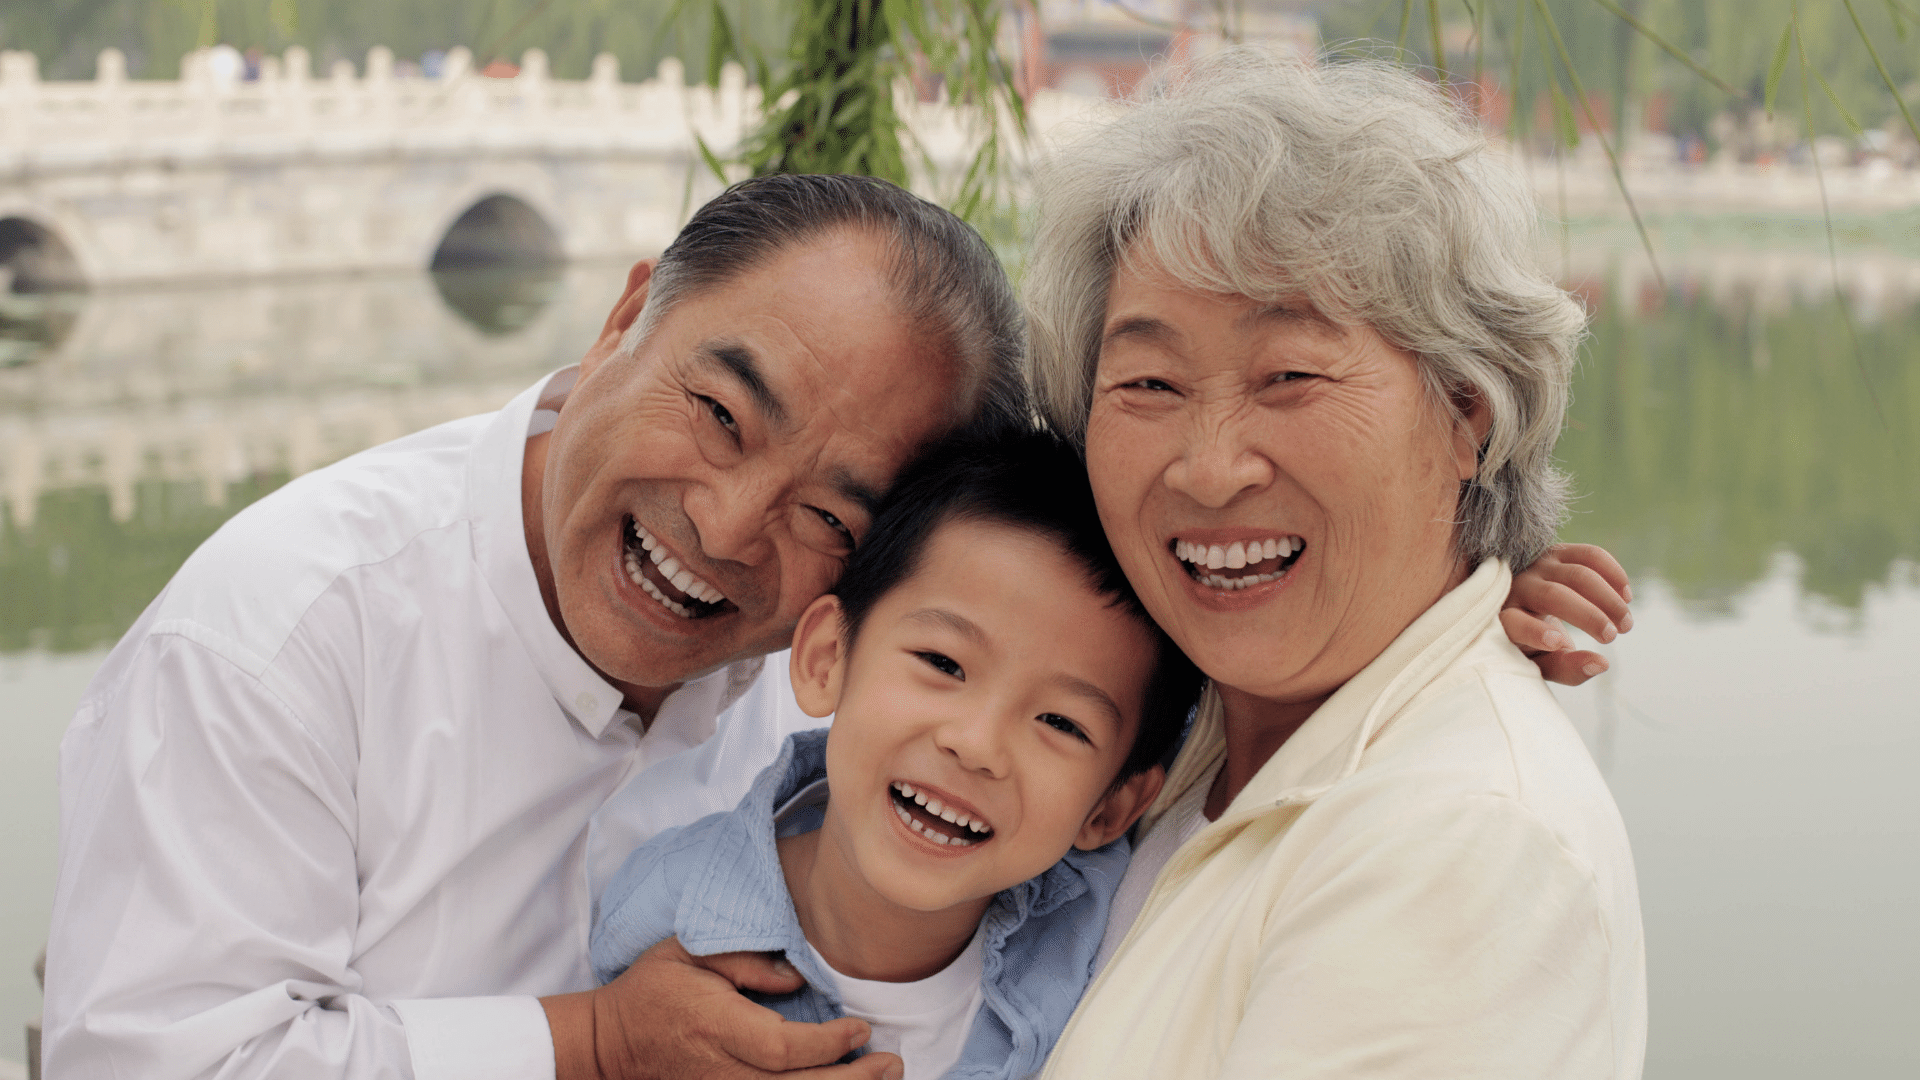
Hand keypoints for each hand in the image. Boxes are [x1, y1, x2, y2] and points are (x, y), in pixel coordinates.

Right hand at [544, 937, 904, 1079]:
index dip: (828, 1044)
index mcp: (717, 1026)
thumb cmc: (653, 989)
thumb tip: (798, 979)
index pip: (783, 1048)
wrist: (611, 1043)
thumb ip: (746, 962)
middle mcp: (722, 1069)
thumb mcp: (688, 952)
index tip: (861, 1027)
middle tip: (894, 1062)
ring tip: (884, 1078)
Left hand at [1502, 543, 1632, 686]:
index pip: (1514, 623)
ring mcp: (1539, 567)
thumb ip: (1567, 669)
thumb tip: (1601, 663)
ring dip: (1608, 599)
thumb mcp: (1544, 663)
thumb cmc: (1533, 644)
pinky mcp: (1559, 553)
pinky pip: (1590, 555)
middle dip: (1588, 616)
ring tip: (1625, 624)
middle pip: (1554, 596)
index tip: (1559, 642)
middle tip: (1611, 636)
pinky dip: (1613, 574)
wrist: (1527, 609)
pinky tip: (1626, 598)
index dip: (1534, 632)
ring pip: (1578, 574)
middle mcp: (1518, 588)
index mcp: (1505, 620)